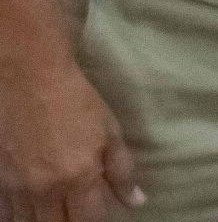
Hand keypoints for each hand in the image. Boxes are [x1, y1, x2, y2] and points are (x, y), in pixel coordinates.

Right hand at [0, 60, 143, 221]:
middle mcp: (47, 189)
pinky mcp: (0, 182)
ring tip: (57, 213)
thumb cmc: (76, 102)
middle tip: (78, 213)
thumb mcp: (109, 132)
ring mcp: (19, 188)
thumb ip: (122, 171)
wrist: (29, 79)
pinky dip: (18, 217)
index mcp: (80, 178)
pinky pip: (7, 214)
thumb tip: (135, 202)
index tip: (99, 216)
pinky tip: (30, 212)